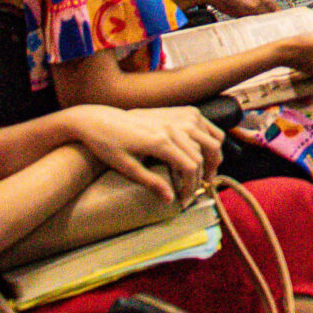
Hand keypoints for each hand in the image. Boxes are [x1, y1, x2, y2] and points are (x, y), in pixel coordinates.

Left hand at [65, 105, 223, 200]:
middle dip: (203, 176)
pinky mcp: (180, 111)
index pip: (190, 167)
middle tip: (197, 190)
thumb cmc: (108, 145)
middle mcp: (174, 126)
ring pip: (211, 139)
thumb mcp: (126, 168)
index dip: (191, 187)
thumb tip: (171, 200)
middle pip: (203, 155)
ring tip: (206, 173)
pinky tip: (203, 153)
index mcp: (161, 141)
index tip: (185, 200)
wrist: (99, 119)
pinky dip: (210, 140)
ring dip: (213, 158)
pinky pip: (206, 126)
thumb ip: (151, 183)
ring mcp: (180, 116)